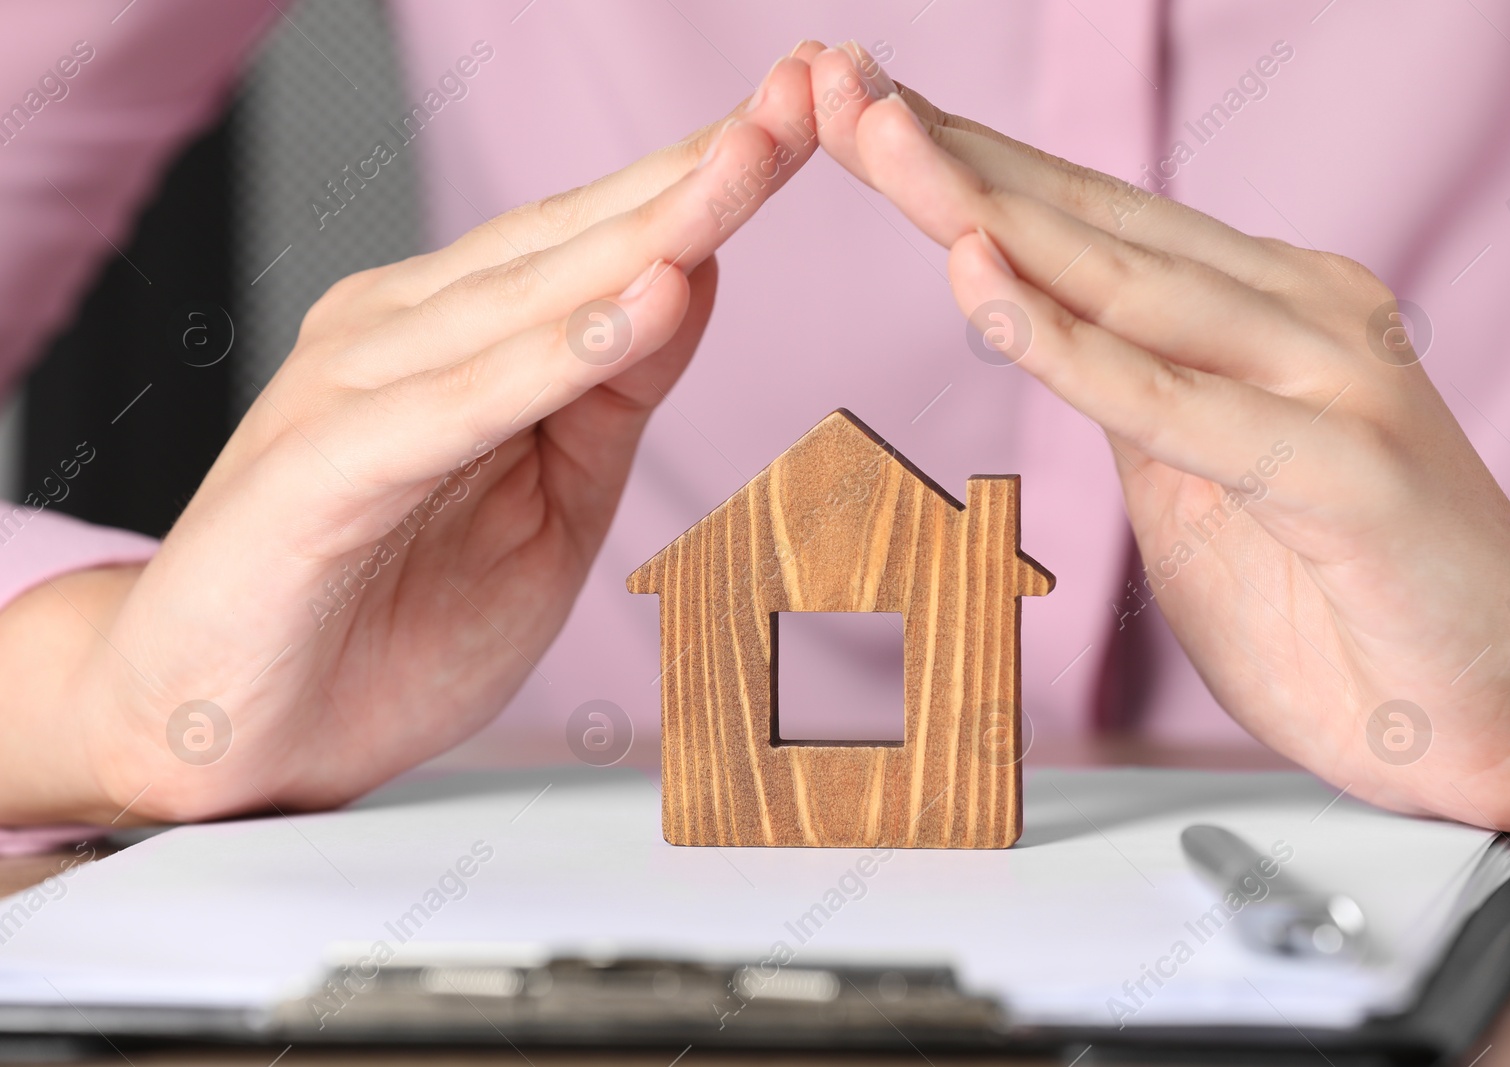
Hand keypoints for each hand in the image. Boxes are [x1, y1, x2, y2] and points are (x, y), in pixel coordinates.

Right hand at [3, 48, 826, 824]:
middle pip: (572, 240)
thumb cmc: (387, 623)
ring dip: (646, 231)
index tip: (811, 115)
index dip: (705, 179)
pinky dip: (549, 357)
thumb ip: (611, 397)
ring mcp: (351, 391)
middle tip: (806, 94)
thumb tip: (692, 275)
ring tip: (750, 164)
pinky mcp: (318, 470)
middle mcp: (399, 333)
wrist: (233, 736)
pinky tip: (639, 306)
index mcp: (453, 335)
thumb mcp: (549, 507)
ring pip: (523, 299)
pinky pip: (453, 405)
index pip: (597, 240)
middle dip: (699, 170)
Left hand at [810, 45, 1509, 836]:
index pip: (1088, 225)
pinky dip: (1070, 348)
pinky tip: (983, 288)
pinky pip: (1175, 402)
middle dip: (946, 154)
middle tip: (832, 85)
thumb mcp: (1200, 491)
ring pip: (1123, 281)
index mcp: (1256, 313)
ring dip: (984, 209)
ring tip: (875, 140)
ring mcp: (1327, 378)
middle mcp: (1294, 315)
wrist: (1504, 711)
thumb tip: (1049, 342)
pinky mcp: (1345, 466)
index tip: (860, 119)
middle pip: (1088, 222)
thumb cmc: (1347, 605)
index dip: (968, 168)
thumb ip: (1136, 406)